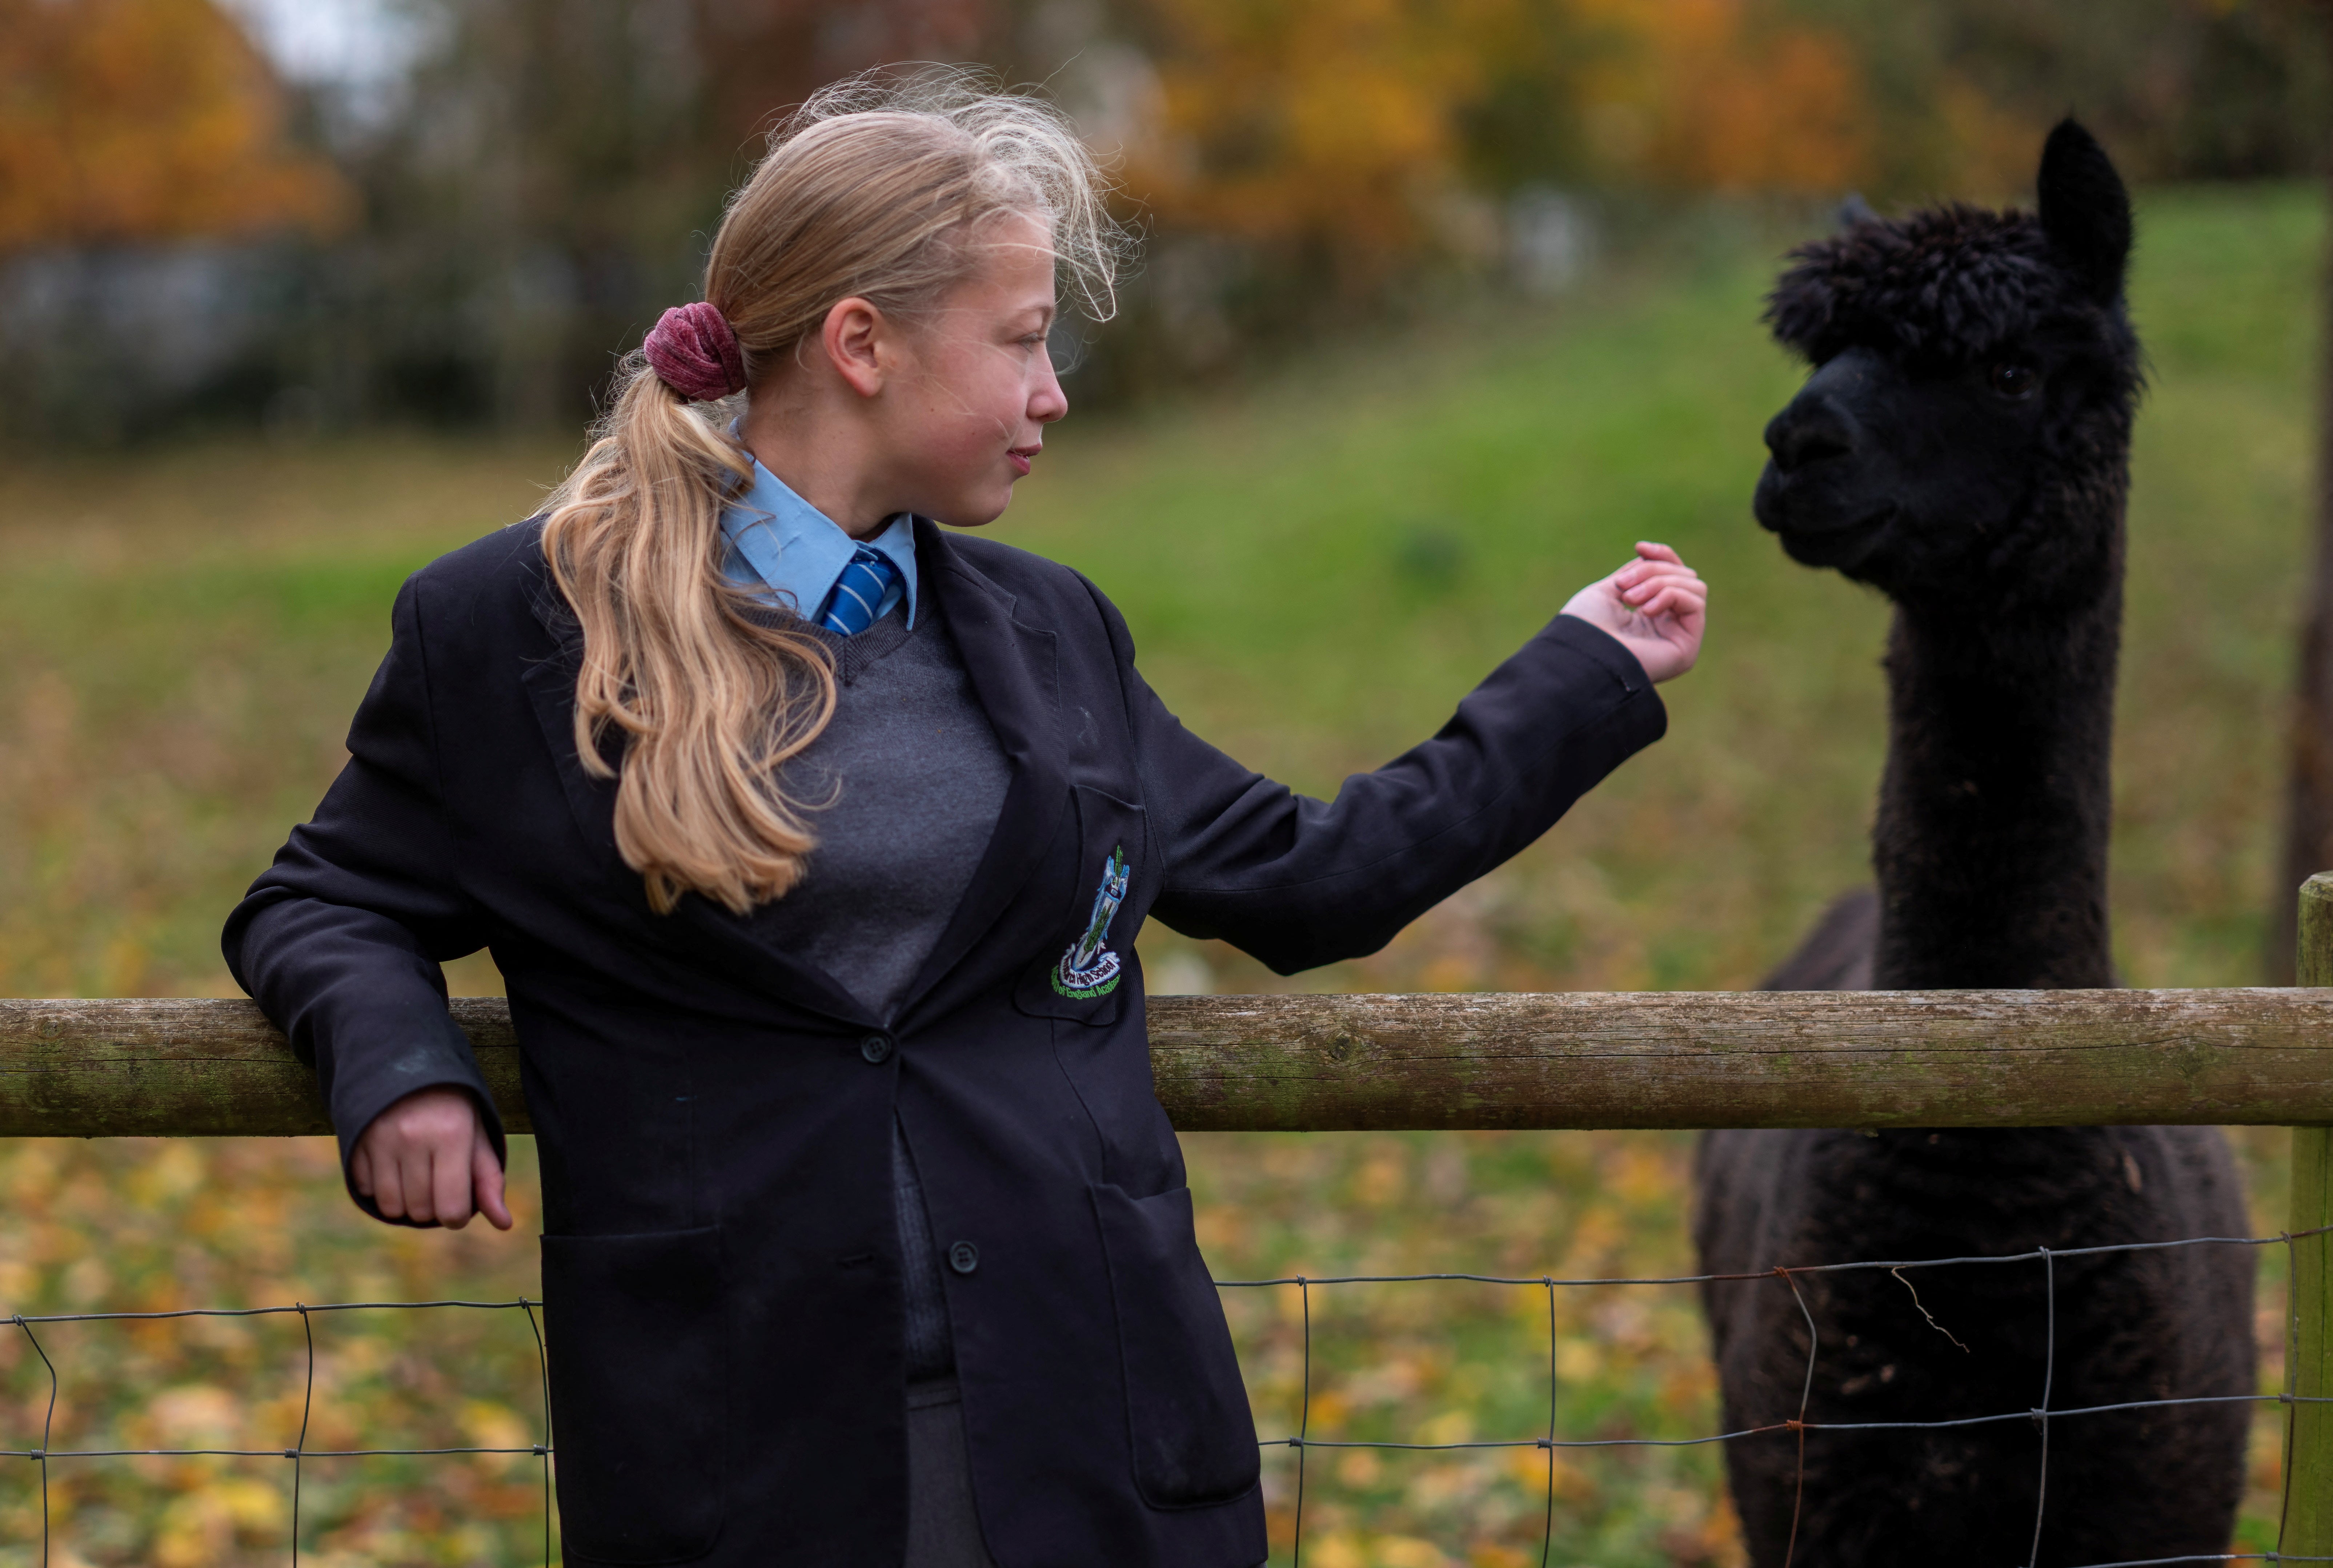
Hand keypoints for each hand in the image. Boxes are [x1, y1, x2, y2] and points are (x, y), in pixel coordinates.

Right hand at [350, 1087, 512, 1230]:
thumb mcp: (477, 1137)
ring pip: (391, 1207)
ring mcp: (381, 1140)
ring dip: (405, 1204)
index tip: (457, 1204)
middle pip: (421, 1212)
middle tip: (436, 1180)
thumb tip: (505, 1224)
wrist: (407, 1067)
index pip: (452, 1208)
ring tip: (415, 1177)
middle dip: (432, 1207)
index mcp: (452, 1136)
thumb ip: (489, 1181)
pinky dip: (379, 1189)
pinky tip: (392, 1166)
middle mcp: (414, 1138)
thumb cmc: (452, 1109)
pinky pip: (365, 1191)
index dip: (456, 1216)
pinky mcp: (356, 1141)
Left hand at [1560, 542, 1706, 682]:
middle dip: (1652, 570)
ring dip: (1659, 582)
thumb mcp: (1609, 590)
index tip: (1639, 546)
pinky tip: (1646, 610)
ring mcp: (1679, 638)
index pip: (1672, 575)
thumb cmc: (1585, 627)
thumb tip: (1651, 556)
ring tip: (1630, 599)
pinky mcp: (1688, 648)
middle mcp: (1666, 627)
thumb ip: (1635, 573)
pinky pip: (1695, 603)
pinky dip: (1670, 595)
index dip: (1661, 556)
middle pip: (1683, 577)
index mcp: (1648, 616)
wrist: (1580, 654)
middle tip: (1623, 586)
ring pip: (1693, 586)